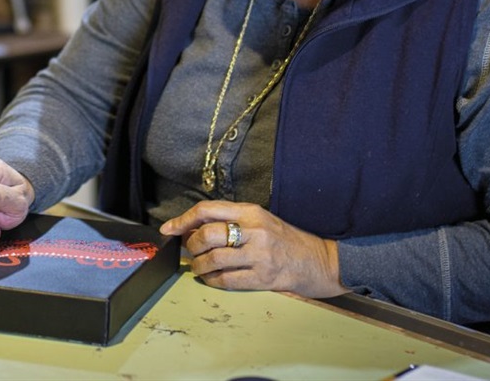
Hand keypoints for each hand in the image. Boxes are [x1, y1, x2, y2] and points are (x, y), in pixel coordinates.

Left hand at [159, 200, 346, 297]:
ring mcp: (259, 255)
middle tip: (188, 250)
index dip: (183, 220)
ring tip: (197, 267)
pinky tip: (210, 279)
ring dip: (197, 266)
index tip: (169, 229)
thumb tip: (192, 228)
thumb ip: (231, 221)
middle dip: (190, 245)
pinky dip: (211, 281)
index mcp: (251, 212)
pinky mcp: (263, 277)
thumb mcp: (261, 220)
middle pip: (206, 235)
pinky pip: (226, 280)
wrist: (320, 261)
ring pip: (213, 259)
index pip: (208, 210)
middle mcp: (254, 230)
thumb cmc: (287, 240)